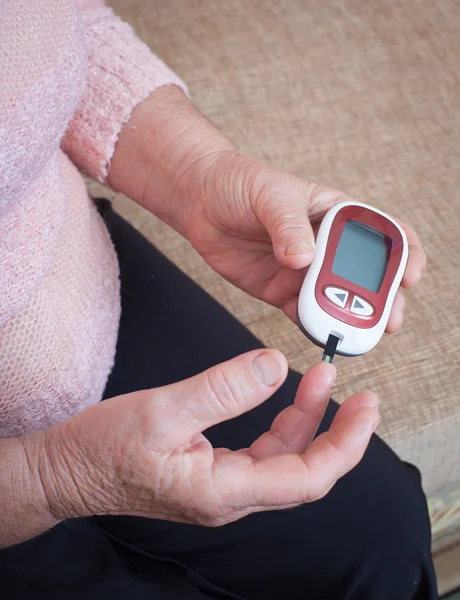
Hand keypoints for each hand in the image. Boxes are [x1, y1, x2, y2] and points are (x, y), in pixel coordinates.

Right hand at [35, 350, 378, 525]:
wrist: (68, 471)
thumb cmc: (104, 448)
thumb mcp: (163, 409)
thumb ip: (222, 389)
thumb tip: (276, 366)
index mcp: (222, 491)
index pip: (307, 479)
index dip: (344, 445)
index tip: (365, 409)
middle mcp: (230, 497)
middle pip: (305, 471)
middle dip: (337, 432)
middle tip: (359, 395)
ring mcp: (222, 487)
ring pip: (284, 459)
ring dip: (307, 420)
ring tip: (319, 380)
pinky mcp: (212, 473)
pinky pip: (261, 451)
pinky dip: (280, 423)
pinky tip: (283, 396)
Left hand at [183, 150, 425, 326]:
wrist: (200, 201)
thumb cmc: (240, 183)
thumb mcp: (270, 195)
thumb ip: (288, 226)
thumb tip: (303, 259)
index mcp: (336, 215)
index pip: (384, 233)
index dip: (405, 255)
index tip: (410, 276)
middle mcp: (326, 247)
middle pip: (366, 277)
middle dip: (382, 299)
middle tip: (386, 320)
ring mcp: (304, 272)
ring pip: (336, 300)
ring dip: (349, 318)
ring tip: (353, 334)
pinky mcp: (279, 290)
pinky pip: (302, 314)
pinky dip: (313, 326)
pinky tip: (320, 335)